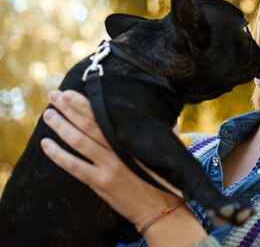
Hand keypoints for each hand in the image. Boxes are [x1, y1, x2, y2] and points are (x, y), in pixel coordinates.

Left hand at [41, 90, 208, 245]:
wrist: (161, 207)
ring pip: (79, 142)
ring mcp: (108, 166)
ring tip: (48, 114)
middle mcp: (118, 150)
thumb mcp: (164, 150)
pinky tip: (46, 144)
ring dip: (61, 126)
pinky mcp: (101, 183)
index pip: (104, 116)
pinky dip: (58, 155)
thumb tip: (171, 116)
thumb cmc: (163, 177)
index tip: (71, 92)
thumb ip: (165, 131)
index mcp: (131, 140)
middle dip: (69, 109)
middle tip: (54, 95)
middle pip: (89, 125)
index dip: (86, 104)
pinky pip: (74, 166)